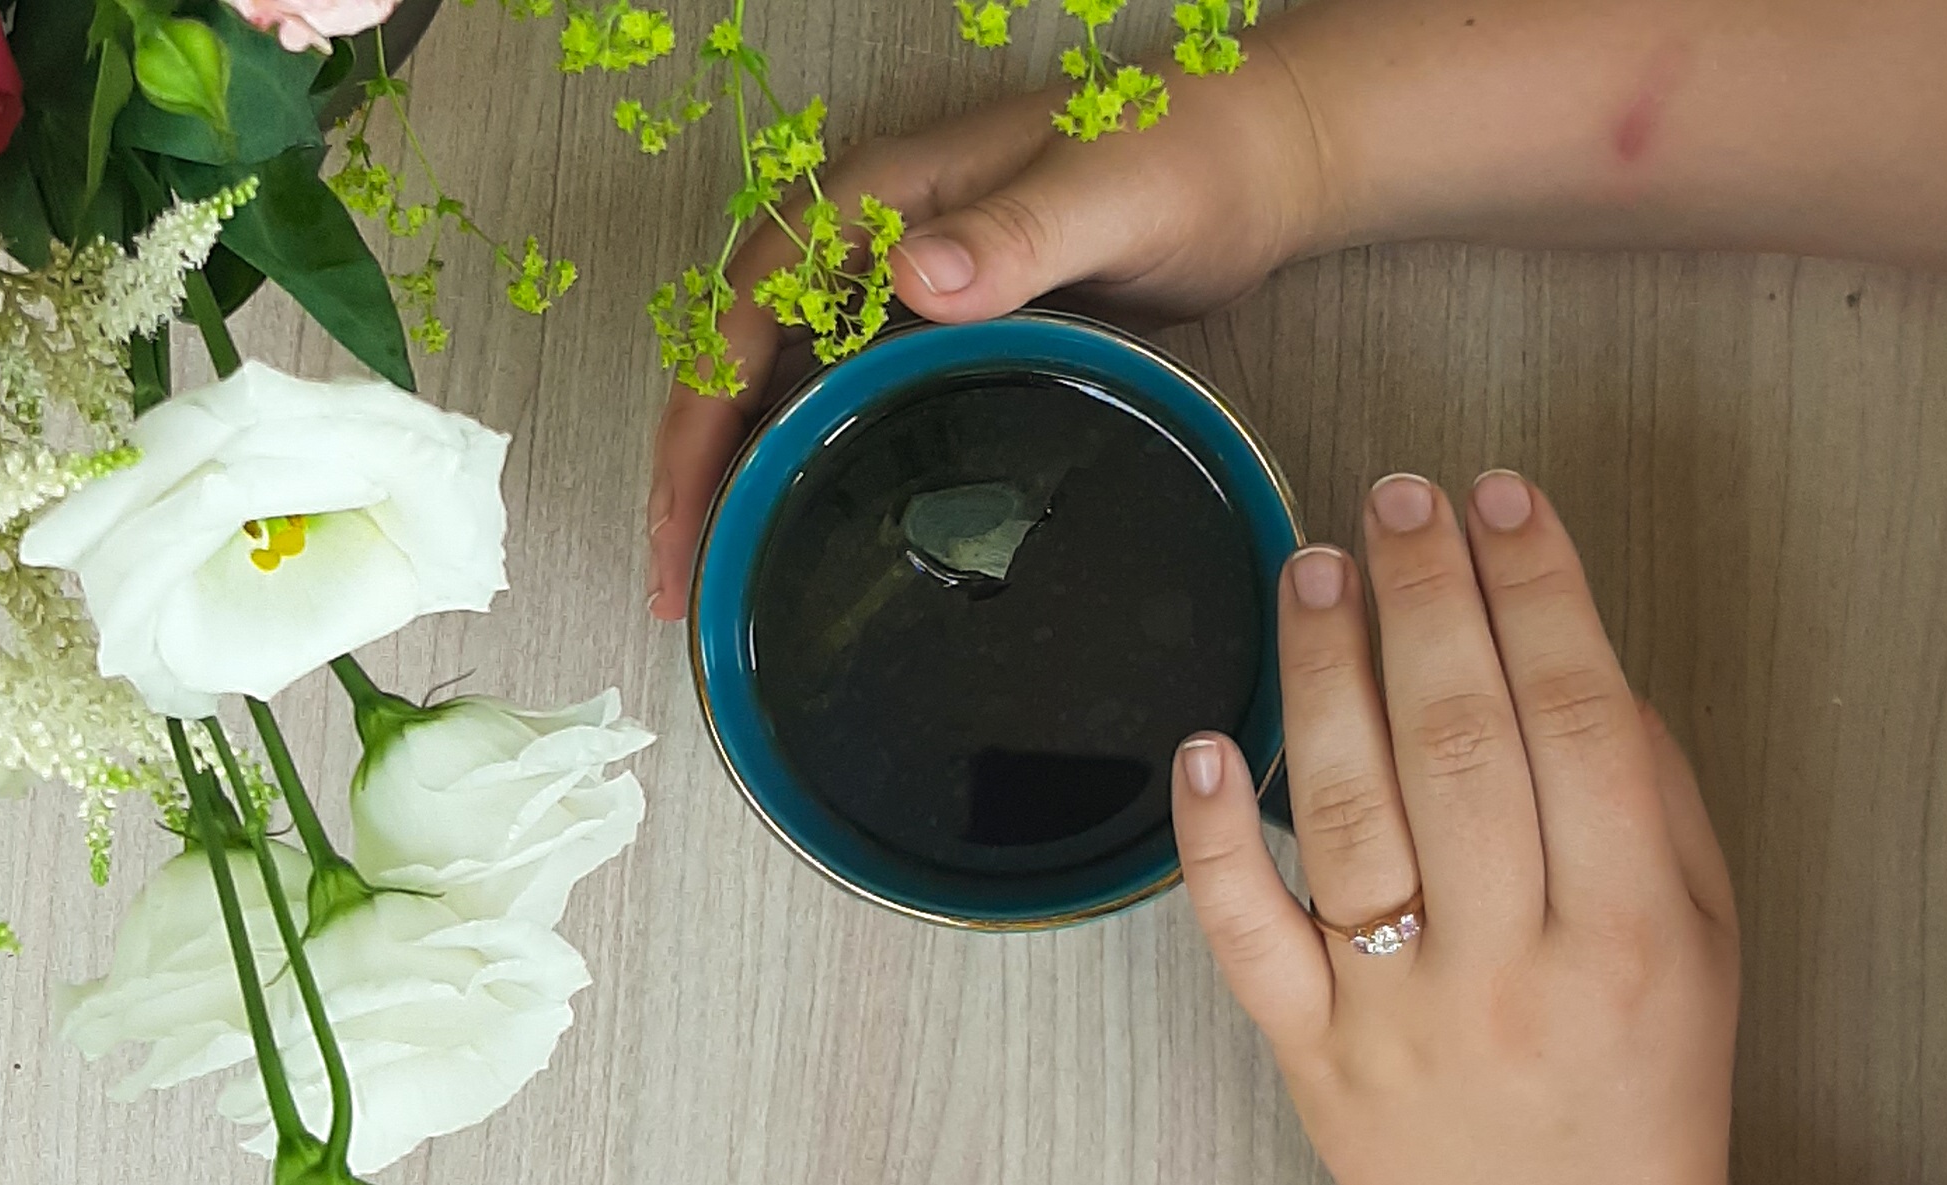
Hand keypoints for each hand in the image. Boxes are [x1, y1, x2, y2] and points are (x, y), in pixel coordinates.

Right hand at [643, 46, 1329, 619]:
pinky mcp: (956, 325)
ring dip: (747, 474)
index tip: (683, 518)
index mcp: (886, 196)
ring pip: (790, 383)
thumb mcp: (1108, 189)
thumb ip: (1015, 232)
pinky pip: (857, 396)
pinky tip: (817, 530)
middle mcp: (879, 237)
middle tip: (682, 590)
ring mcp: (912, 284)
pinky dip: (818, 461)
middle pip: (744, 356)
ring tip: (723, 583)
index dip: (701, 418)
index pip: (747, 311)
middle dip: (697, 469)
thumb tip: (909, 276)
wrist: (1264, 153)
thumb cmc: (1191, 148)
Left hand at [1171, 471, 1739, 1184]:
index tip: (1504, 501)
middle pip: (1463, 742)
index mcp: (1629, 931)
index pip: (1580, 718)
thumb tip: (1583, 658)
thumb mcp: (1704, 944)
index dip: (1539, 589)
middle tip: (1402, 498)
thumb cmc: (1637, 1088)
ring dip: (1329, 672)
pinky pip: (1247, 933)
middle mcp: (1513, 965)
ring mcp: (1401, 1008)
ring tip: (1321, 566)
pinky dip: (1216, 835)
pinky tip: (1207, 741)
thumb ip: (1655, 800)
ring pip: (1352, 811)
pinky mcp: (1311, 1047)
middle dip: (1430, 595)